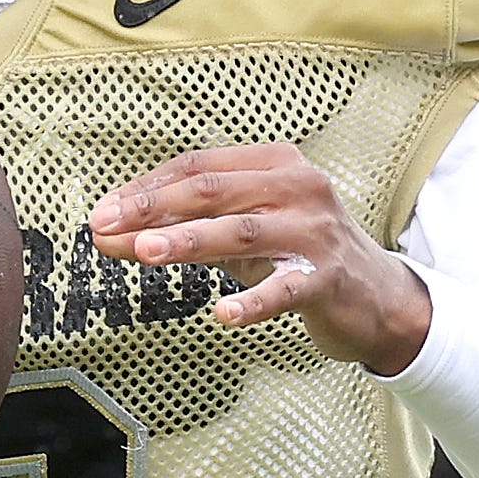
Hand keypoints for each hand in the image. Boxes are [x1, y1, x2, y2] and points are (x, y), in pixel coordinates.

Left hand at [87, 143, 432, 373]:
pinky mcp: (328, 279)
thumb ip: (182, 230)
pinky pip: (284, 289)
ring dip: (189, 240)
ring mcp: (316, 233)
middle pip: (214, 191)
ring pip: (242, 231)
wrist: (375, 296)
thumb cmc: (298, 255)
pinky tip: (223, 314)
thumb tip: (108, 235)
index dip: (147, 187)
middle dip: (154, 207)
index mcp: (277, 164)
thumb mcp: (241, 235)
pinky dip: (252, 302)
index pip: (200, 167)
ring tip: (146, 251)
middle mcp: (300, 188)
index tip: (103, 211)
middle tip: (106, 225)